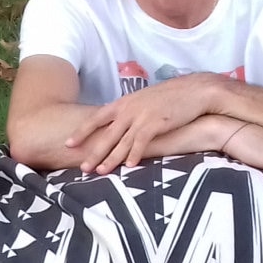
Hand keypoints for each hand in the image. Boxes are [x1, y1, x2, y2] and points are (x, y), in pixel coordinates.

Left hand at [65, 77, 216, 173]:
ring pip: (121, 141)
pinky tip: (128, 166)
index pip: (96, 118)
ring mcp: (141, 116)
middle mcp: (128, 109)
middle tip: (82, 168)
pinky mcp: (155, 123)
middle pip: (106, 134)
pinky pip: (141, 142)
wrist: (193, 90)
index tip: (68, 143)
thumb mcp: (144, 101)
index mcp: (124, 103)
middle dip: (93, 152)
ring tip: (99, 172)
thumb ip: (130, 112)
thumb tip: (120, 125)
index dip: (81, 131)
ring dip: (110, 158)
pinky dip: (134, 155)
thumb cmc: (170, 97)